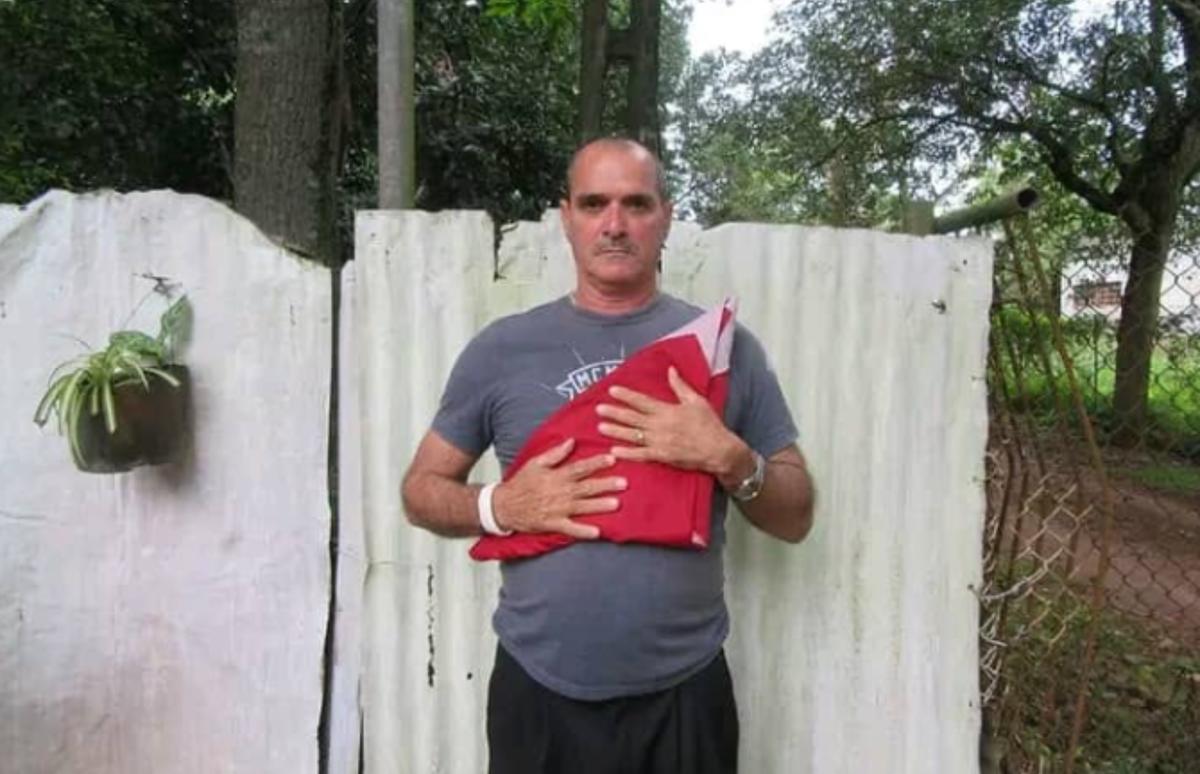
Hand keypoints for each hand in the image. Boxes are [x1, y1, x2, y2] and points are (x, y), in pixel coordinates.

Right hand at [491, 438, 624, 539]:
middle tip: (624, 483)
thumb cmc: (520, 483)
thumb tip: (571, 441)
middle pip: (586, 487)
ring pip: (582, 506)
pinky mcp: (553, 523)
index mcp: (556, 476)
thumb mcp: (535, 463)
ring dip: (599, 505)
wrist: (503, 505)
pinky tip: (597, 532)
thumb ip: (555, 453)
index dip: (597, 463)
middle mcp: (559, 492)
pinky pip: (570, 528)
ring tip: (616, 504)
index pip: (580, 467)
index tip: (612, 458)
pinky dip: (583, 531)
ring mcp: (557, 509)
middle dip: (606, 484)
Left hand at [596, 366, 745, 477]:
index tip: (612, 390)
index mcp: (668, 410)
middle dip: (615, 413)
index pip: (642, 401)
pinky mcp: (662, 457)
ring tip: (600, 427)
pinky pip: (642, 455)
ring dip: (616, 431)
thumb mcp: (696, 400)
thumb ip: (680, 386)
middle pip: (633, 418)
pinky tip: (615, 450)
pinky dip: (628, 453)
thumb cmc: (709, 424)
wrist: (719, 449)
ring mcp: (660, 442)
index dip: (626, 396)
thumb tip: (670, 370)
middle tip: (598, 409)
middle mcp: (660, 425)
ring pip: (633, 436)